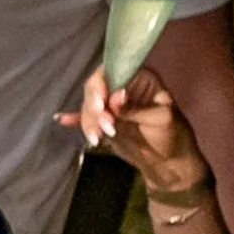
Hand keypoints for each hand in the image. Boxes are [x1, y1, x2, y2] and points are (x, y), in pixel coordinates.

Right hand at [57, 63, 209, 190]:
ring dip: (89, 121)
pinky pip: (85, 116)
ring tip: (97, 139)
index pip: (113, 71)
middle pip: (95, 89)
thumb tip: (116, 97)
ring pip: (88, 106)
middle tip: (105, 127)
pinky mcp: (103, 120)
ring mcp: (111, 104)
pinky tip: (62, 119)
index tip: (100, 104)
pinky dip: (74, 119)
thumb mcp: (159, 119)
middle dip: (95, 109)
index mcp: (139, 78)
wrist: (168, 162)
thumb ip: (135, 108)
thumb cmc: (171, 135)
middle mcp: (122, 87)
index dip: (101, 85)